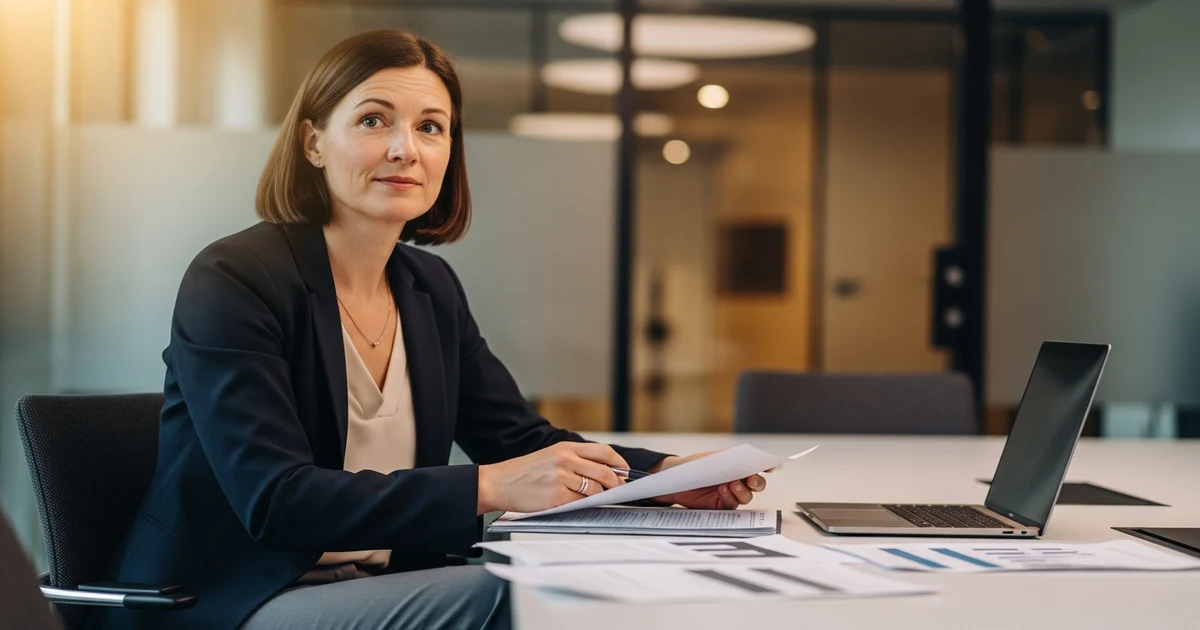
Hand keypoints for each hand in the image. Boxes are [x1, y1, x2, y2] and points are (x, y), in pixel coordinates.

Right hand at [477, 442, 628, 513]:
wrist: (498, 482)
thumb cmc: (523, 472)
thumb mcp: (550, 456)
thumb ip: (574, 461)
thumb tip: (602, 472)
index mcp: (565, 447)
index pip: (603, 451)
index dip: (619, 462)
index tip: (625, 471)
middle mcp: (566, 459)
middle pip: (605, 471)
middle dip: (616, 483)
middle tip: (619, 490)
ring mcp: (562, 478)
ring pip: (595, 488)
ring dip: (601, 496)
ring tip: (598, 498)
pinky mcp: (557, 496)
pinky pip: (581, 502)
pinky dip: (585, 505)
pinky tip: (580, 504)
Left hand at [648, 451, 768, 509]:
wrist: (675, 481)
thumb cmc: (694, 466)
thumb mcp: (712, 459)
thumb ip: (731, 458)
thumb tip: (750, 456)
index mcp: (738, 465)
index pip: (757, 465)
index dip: (768, 465)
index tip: (773, 465)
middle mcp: (738, 480)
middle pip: (757, 483)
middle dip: (758, 481)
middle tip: (752, 479)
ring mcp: (731, 494)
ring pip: (747, 496)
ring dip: (743, 490)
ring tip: (732, 484)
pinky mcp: (722, 506)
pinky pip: (733, 505)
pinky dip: (731, 497)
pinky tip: (723, 491)